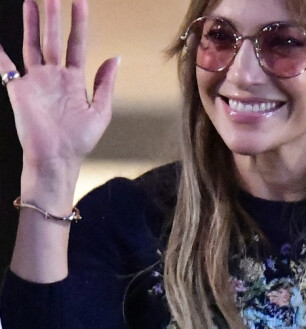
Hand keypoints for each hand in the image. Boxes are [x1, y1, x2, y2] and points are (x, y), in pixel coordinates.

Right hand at [0, 0, 117, 191]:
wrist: (57, 158)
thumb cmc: (80, 140)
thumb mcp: (101, 111)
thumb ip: (106, 84)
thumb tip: (115, 58)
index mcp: (74, 81)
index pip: (76, 45)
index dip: (79, 23)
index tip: (80, 1)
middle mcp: (54, 77)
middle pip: (53, 39)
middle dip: (53, 16)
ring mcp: (35, 81)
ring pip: (32, 45)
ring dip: (32, 23)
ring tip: (32, 1)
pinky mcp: (18, 88)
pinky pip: (5, 64)